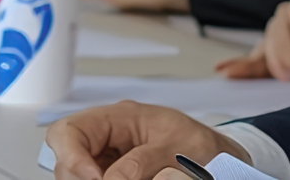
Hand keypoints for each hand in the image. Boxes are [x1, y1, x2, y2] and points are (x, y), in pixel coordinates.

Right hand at [45, 100, 245, 179]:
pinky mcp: (115, 176)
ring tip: (137, 178)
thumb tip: (109, 179)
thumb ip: (142, 162)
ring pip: (78, 177)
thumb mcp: (178, 149)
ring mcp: (109, 161)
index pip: (69, 131)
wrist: (222, 161)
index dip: (72, 156)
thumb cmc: (204, 145)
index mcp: (119, 117)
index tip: (94, 179)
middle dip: (81, 177)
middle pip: (66, 159)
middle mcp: (107, 138)